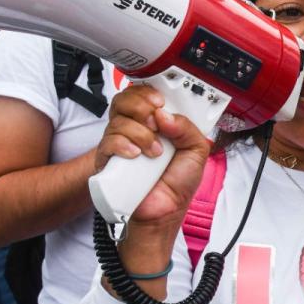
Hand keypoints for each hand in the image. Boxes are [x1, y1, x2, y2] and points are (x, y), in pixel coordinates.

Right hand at [95, 85, 210, 225]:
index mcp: (156, 123)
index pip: (143, 95)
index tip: (160, 102)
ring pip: (118, 120)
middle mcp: (135, 129)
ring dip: (141, 133)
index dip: (148, 92)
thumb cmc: (178, 182)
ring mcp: (119, 143)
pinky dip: (123, 145)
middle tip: (155, 123)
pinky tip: (136, 155)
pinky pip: (108, 142)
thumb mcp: (196, 150)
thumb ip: (187, 127)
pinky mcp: (107, 160)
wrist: (165, 211)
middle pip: (124, 100)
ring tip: (155, 152)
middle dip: (141, 106)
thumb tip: (164, 114)